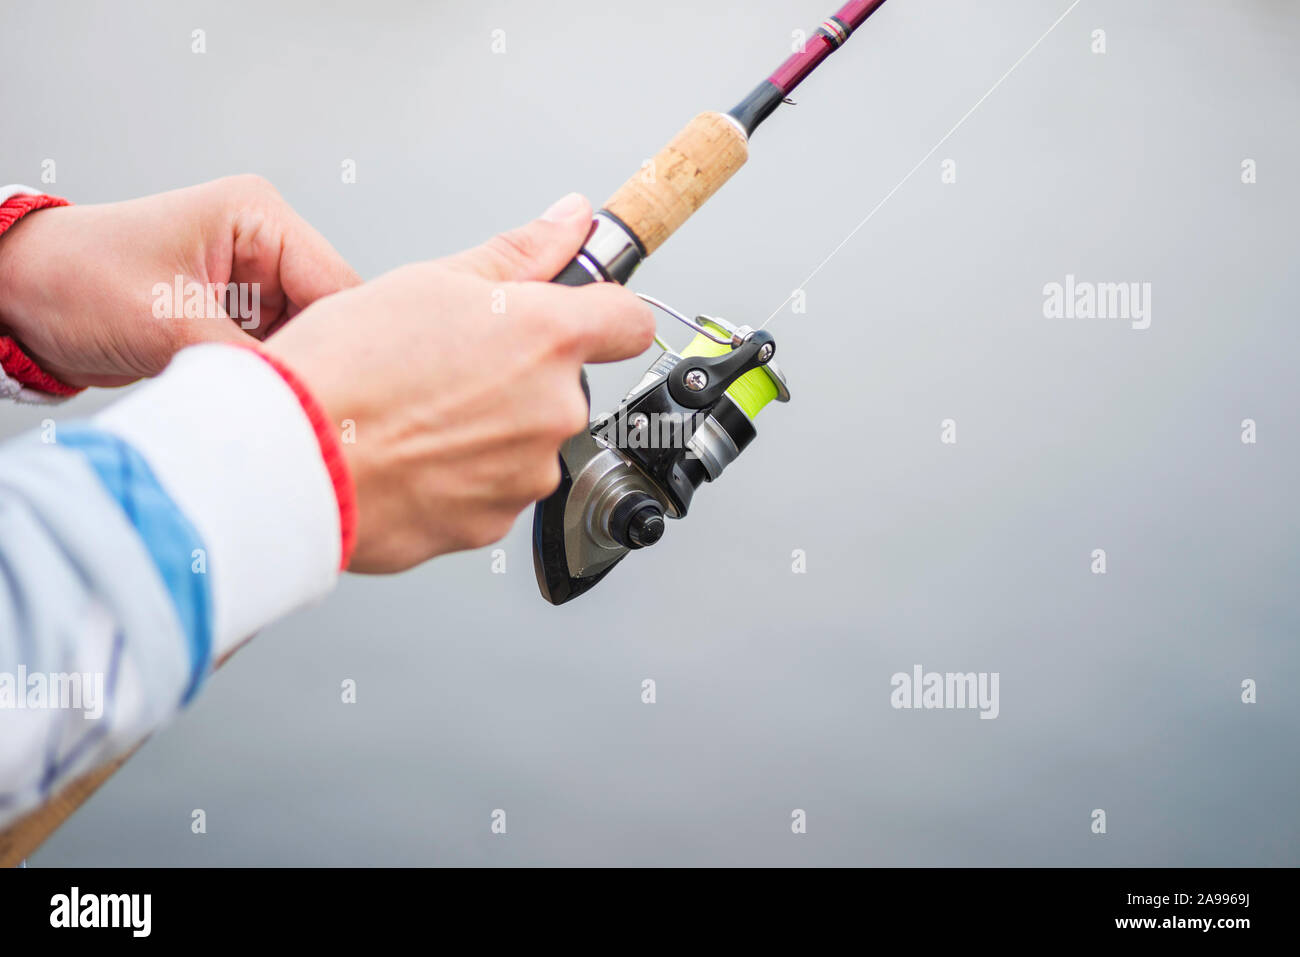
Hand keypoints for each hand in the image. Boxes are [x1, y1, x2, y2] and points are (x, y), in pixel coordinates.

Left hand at [0, 175, 359, 386]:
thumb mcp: (168, 323)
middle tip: (313, 414)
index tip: (344, 398)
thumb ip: (249, 363)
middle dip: (321, 364)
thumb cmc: (74, 281)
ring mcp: (254, 285)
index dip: (348, 344)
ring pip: (310, 343)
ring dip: (296, 378)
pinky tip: (268, 408)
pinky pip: (279, 357)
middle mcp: (266, 246)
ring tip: (286, 413)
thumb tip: (305, 408)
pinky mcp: (237, 319)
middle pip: (332, 318)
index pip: (338, 286)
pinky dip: (274, 384)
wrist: (16, 298)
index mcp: (259, 217)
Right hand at [263, 193, 655, 571]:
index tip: (583, 317)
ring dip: (487, 433)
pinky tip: (411, 457)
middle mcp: (553, 409)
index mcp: (547, 337)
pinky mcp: (493, 524)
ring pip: (524, 443)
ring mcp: (526, 473)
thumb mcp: (429, 281)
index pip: (629, 321)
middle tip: (445, 370)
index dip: (604, 315)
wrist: (292, 461)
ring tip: (416, 416)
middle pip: (563, 387)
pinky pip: (491, 492)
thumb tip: (571, 221)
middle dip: (517, 378)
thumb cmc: (346, 369)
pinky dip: (460, 479)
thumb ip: (518, 254)